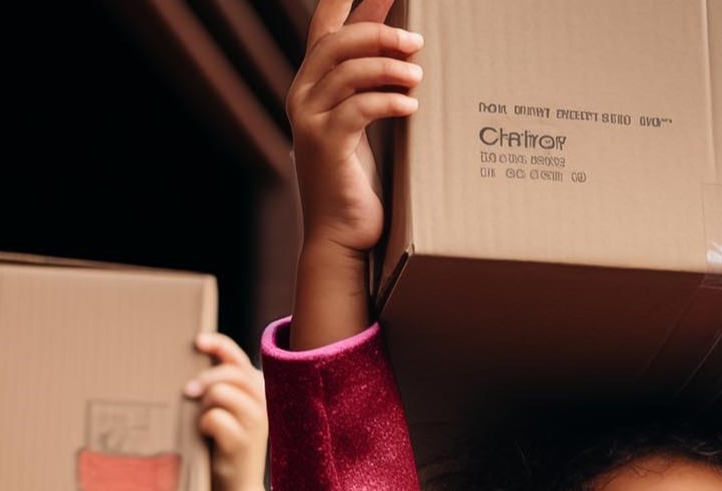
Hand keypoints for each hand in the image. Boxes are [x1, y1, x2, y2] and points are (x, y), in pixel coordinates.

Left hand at [186, 333, 269, 490]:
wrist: (236, 487)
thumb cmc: (223, 443)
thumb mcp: (226, 409)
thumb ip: (218, 386)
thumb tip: (188, 359)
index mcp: (260, 388)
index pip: (238, 357)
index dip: (218, 345)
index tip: (197, 342)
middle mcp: (264, 401)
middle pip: (229, 373)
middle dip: (204, 380)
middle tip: (187, 393)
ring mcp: (257, 421)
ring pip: (220, 393)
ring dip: (203, 405)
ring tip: (202, 421)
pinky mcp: (243, 441)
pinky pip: (214, 418)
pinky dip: (203, 425)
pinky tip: (206, 436)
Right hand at [286, 0, 422, 345]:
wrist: (340, 237)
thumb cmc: (360, 183)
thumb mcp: (367, 129)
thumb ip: (374, 92)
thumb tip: (408, 60)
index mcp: (312, 86)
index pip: (325, 28)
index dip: (347, 1)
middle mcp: (302, 96)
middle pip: (336, 42)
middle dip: (377, 31)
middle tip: (416, 40)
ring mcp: (309, 120)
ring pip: (347, 71)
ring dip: (388, 67)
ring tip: (419, 75)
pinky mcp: (324, 146)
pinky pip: (357, 109)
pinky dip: (387, 101)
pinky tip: (412, 106)